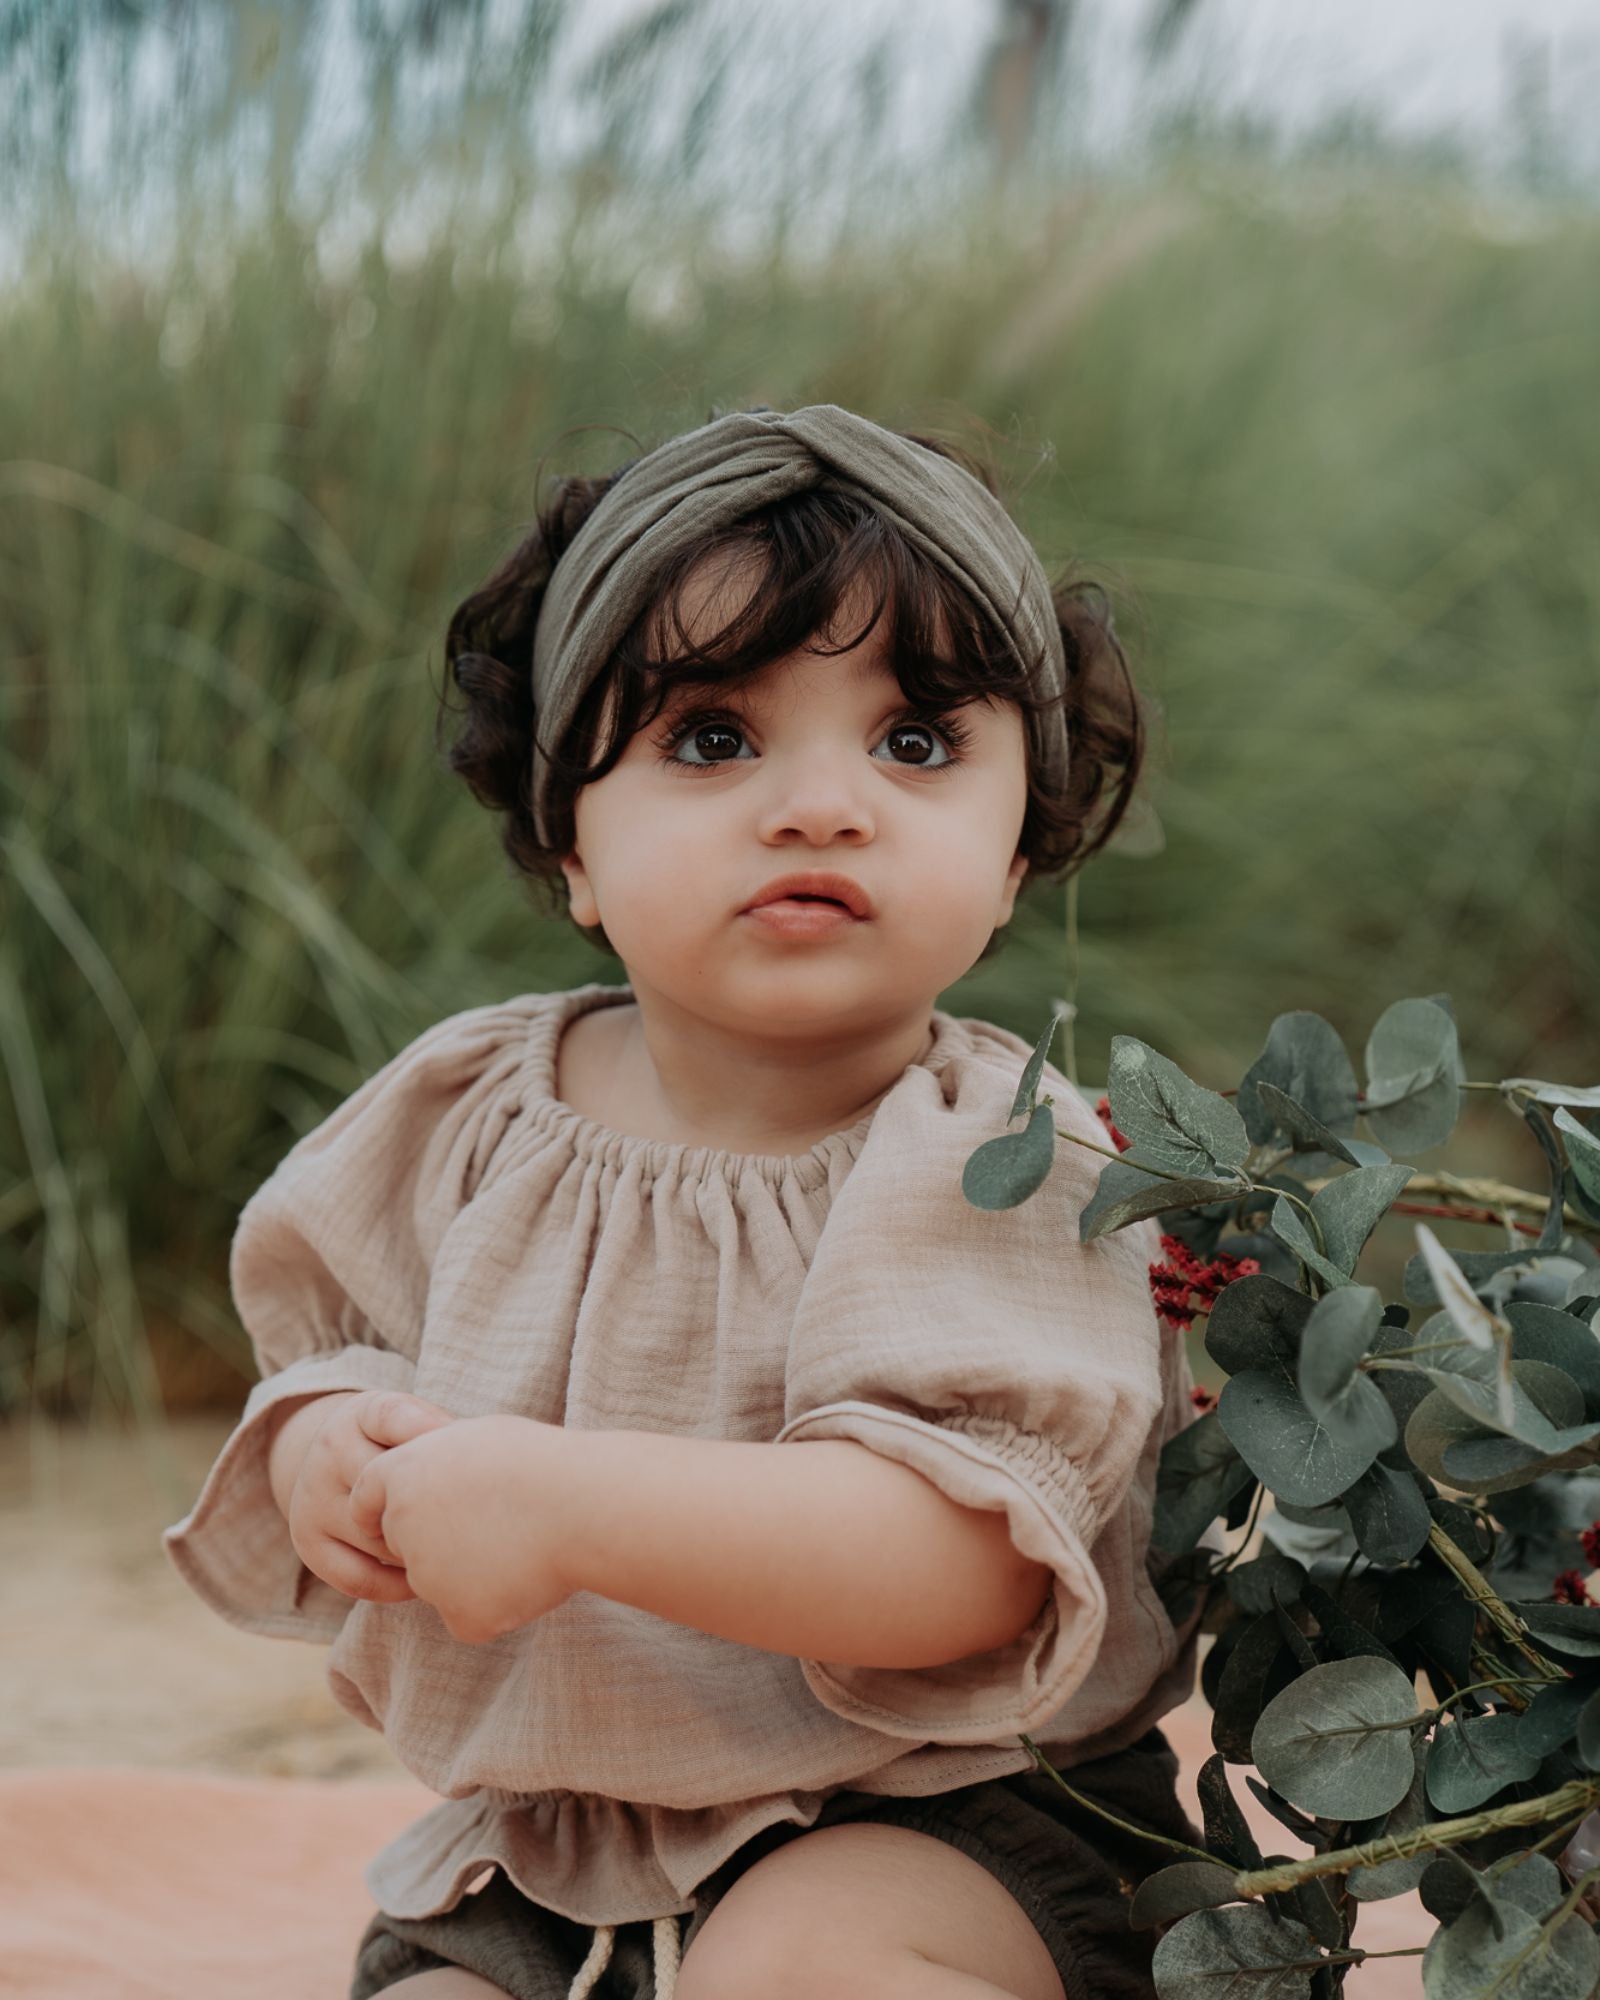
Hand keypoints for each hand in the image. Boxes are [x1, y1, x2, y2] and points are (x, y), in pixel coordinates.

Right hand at [283, 1389, 458, 1604]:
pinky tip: (423, 1575)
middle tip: (472, 1518)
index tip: (465, 1452)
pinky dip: (397, 1586)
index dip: (438, 1437)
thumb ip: (434, 1425)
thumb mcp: (408, 1414)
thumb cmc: (391, 1440)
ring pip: (379, 1539)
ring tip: (455, 1549)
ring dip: (420, 1548)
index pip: (401, 1419)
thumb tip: (465, 1452)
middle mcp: (329, 1456)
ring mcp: (312, 1503)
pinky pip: (360, 1579)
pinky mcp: (310, 1545)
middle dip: (435, 1504)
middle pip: (392, 1488)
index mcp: (360, 1414)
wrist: (330, 1461)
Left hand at [347, 1409, 575, 1644]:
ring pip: (442, 1583)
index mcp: (399, 1475)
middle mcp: (401, 1527)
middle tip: (493, 1526)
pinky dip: (498, 1604)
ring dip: (472, 1573)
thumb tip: (435, 1476)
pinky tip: (530, 1577)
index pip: (366, 1501)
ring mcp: (427, 1577)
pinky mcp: (460, 1616)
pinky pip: (472, 1616)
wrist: (579, 1503)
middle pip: (407, 1545)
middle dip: (438, 1541)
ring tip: (523, 1543)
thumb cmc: (538, 1460)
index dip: (387, 1508)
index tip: (412, 1514)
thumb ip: (438, 1462)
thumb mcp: (475, 1438)